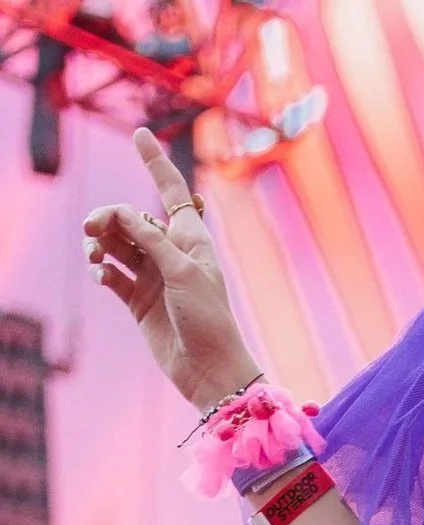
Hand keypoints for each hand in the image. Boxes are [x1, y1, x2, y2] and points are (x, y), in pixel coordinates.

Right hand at [84, 128, 256, 410]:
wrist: (210, 371)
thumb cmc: (208, 318)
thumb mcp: (182, 271)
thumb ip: (150, 238)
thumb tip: (121, 213)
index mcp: (191, 238)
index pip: (171, 191)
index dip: (155, 162)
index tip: (139, 134)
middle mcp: (170, 253)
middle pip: (131, 218)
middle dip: (109, 217)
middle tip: (92, 228)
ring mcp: (153, 277)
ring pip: (117, 245)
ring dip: (100, 243)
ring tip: (93, 253)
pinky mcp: (139, 301)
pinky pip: (112, 275)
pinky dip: (102, 271)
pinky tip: (99, 275)